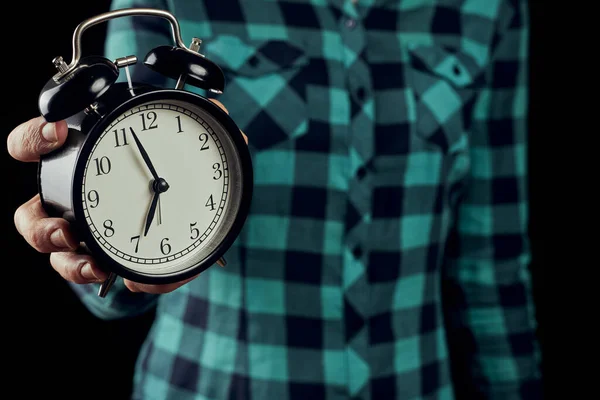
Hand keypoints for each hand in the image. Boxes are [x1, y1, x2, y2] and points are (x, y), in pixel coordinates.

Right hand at [8, 100, 246, 293]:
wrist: (210, 202)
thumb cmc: (190, 164)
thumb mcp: (198, 137)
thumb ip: (204, 119)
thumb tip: (216, 108)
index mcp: (85, 161)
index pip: (35, 146)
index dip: (34, 139)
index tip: (60, 134)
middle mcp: (79, 199)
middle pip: (32, 217)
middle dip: (40, 228)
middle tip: (66, 231)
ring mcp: (96, 234)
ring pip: (61, 256)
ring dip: (72, 265)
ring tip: (97, 267)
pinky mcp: (125, 258)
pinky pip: (118, 275)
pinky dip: (131, 281)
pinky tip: (140, 281)